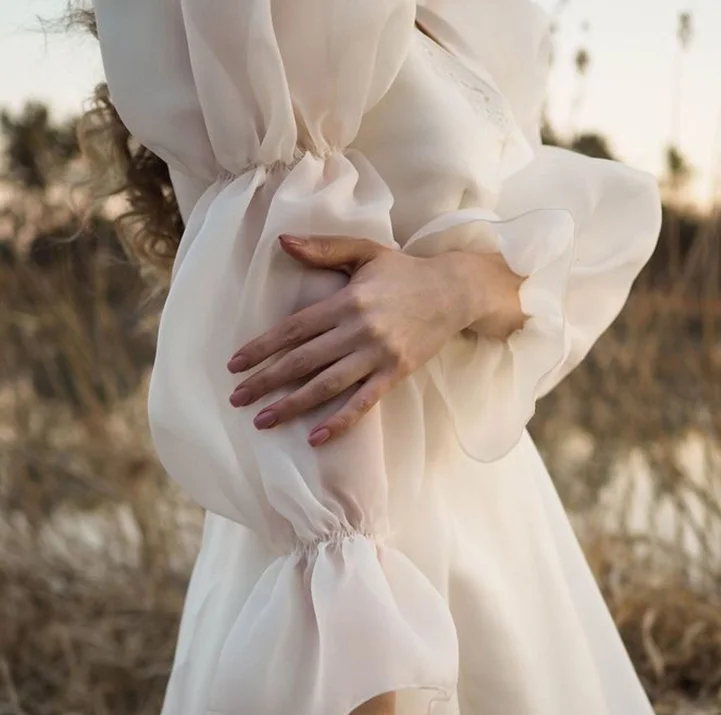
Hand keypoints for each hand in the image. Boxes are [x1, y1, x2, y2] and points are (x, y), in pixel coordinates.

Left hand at [227, 233, 524, 445]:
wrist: (455, 291)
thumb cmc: (404, 271)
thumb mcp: (364, 252)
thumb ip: (323, 249)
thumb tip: (283, 242)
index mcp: (346, 301)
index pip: (293, 329)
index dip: (262, 347)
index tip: (235, 364)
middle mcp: (358, 330)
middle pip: (303, 360)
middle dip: (266, 381)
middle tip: (237, 398)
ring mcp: (377, 355)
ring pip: (327, 386)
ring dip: (293, 405)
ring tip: (263, 420)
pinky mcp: (396, 374)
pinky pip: (364, 403)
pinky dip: (340, 421)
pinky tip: (317, 437)